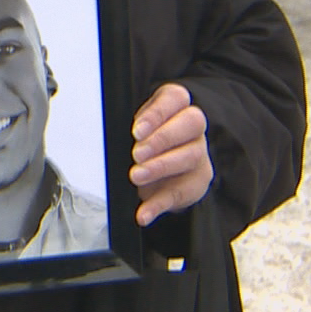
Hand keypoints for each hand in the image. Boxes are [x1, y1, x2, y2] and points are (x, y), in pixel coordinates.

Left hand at [130, 83, 212, 226]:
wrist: (160, 173)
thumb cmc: (144, 140)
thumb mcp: (136, 128)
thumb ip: (132, 129)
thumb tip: (111, 134)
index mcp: (176, 106)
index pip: (176, 98)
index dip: (158, 112)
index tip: (137, 130)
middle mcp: (192, 127)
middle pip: (192, 123)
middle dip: (162, 138)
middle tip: (137, 153)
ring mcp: (199, 153)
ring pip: (190, 156)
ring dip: (160, 167)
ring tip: (136, 175)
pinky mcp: (196, 182)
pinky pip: (180, 192)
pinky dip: (158, 205)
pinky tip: (143, 213)